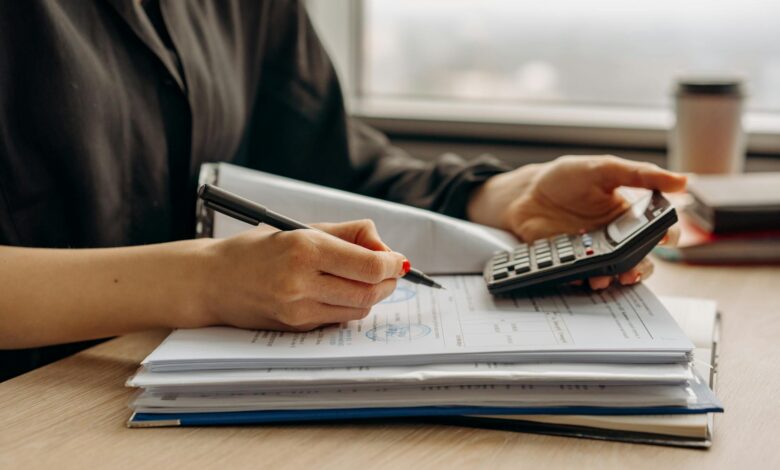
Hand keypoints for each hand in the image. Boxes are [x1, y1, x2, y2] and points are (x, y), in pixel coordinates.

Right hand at [197, 219, 405, 330]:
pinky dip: (348, 306)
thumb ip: (349, 234)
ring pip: (358, 309)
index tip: (397, 260)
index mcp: (305, 249)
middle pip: (369, 292)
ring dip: (371, 296)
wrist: (212, 281)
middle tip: (388, 272)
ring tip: (364, 281)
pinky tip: (338, 292)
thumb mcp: (302, 229)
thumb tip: (386, 250)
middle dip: (387, 282)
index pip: (369, 266)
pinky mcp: (295, 328)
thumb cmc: (258, 249)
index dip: (392, 264)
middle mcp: (301, 282)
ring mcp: (297, 309)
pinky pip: (337, 319)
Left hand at [467, 155, 686, 288]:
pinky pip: (584, 276)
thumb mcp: (604, 168)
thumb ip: (640, 174)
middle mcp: (616, 236)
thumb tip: (682, 180)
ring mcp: (594, 251)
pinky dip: (584, 278)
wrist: (525, 193)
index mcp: (630, 214)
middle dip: (641, 267)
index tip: (664, 238)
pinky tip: (581, 275)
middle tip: (633, 268)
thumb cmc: (566, 177)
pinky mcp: (572, 262)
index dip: (667, 236)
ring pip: (616, 272)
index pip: (659, 229)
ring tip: (606, 277)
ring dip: (615, 277)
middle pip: (641, 258)